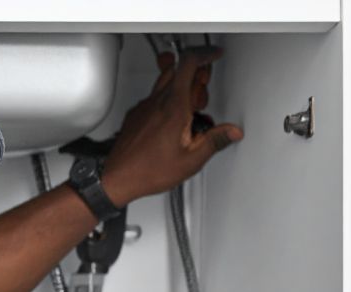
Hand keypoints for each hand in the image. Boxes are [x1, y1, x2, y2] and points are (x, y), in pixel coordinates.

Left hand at [102, 46, 243, 206]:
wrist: (118, 179)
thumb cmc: (148, 171)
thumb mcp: (191, 160)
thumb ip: (215, 141)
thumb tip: (232, 132)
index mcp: (174, 107)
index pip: (189, 63)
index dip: (205, 54)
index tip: (214, 56)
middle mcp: (157, 101)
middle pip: (179, 70)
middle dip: (196, 79)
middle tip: (201, 102)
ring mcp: (144, 106)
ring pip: (165, 80)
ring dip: (181, 87)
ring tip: (187, 113)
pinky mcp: (136, 114)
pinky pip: (154, 96)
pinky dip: (167, 100)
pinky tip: (170, 122)